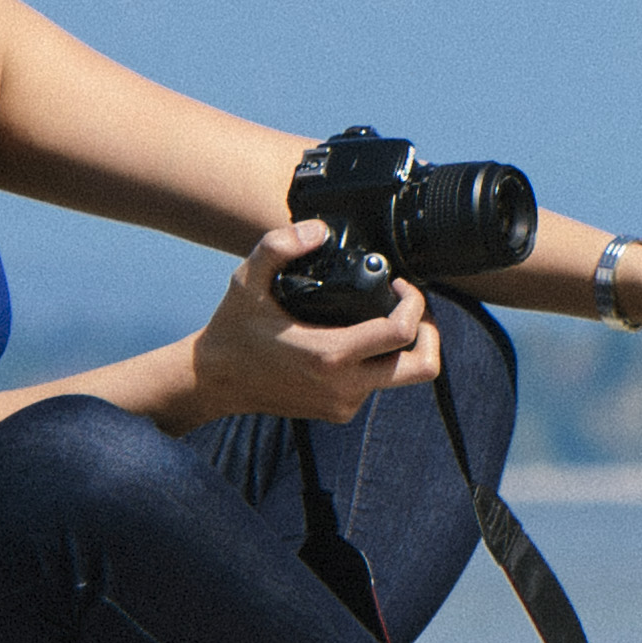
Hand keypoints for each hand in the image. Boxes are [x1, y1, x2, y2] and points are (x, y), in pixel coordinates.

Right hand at [190, 225, 447, 425]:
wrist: (212, 381)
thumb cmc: (231, 330)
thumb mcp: (246, 281)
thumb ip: (278, 246)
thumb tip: (318, 230)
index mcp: (329, 356)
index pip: (402, 332)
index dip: (414, 302)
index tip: (400, 284)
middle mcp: (344, 387)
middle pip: (422, 368)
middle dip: (429, 333)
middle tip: (412, 307)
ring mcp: (343, 404)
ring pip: (401, 376)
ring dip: (402, 346)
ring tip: (385, 316)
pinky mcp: (338, 412)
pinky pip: (377, 386)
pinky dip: (379, 361)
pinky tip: (361, 338)